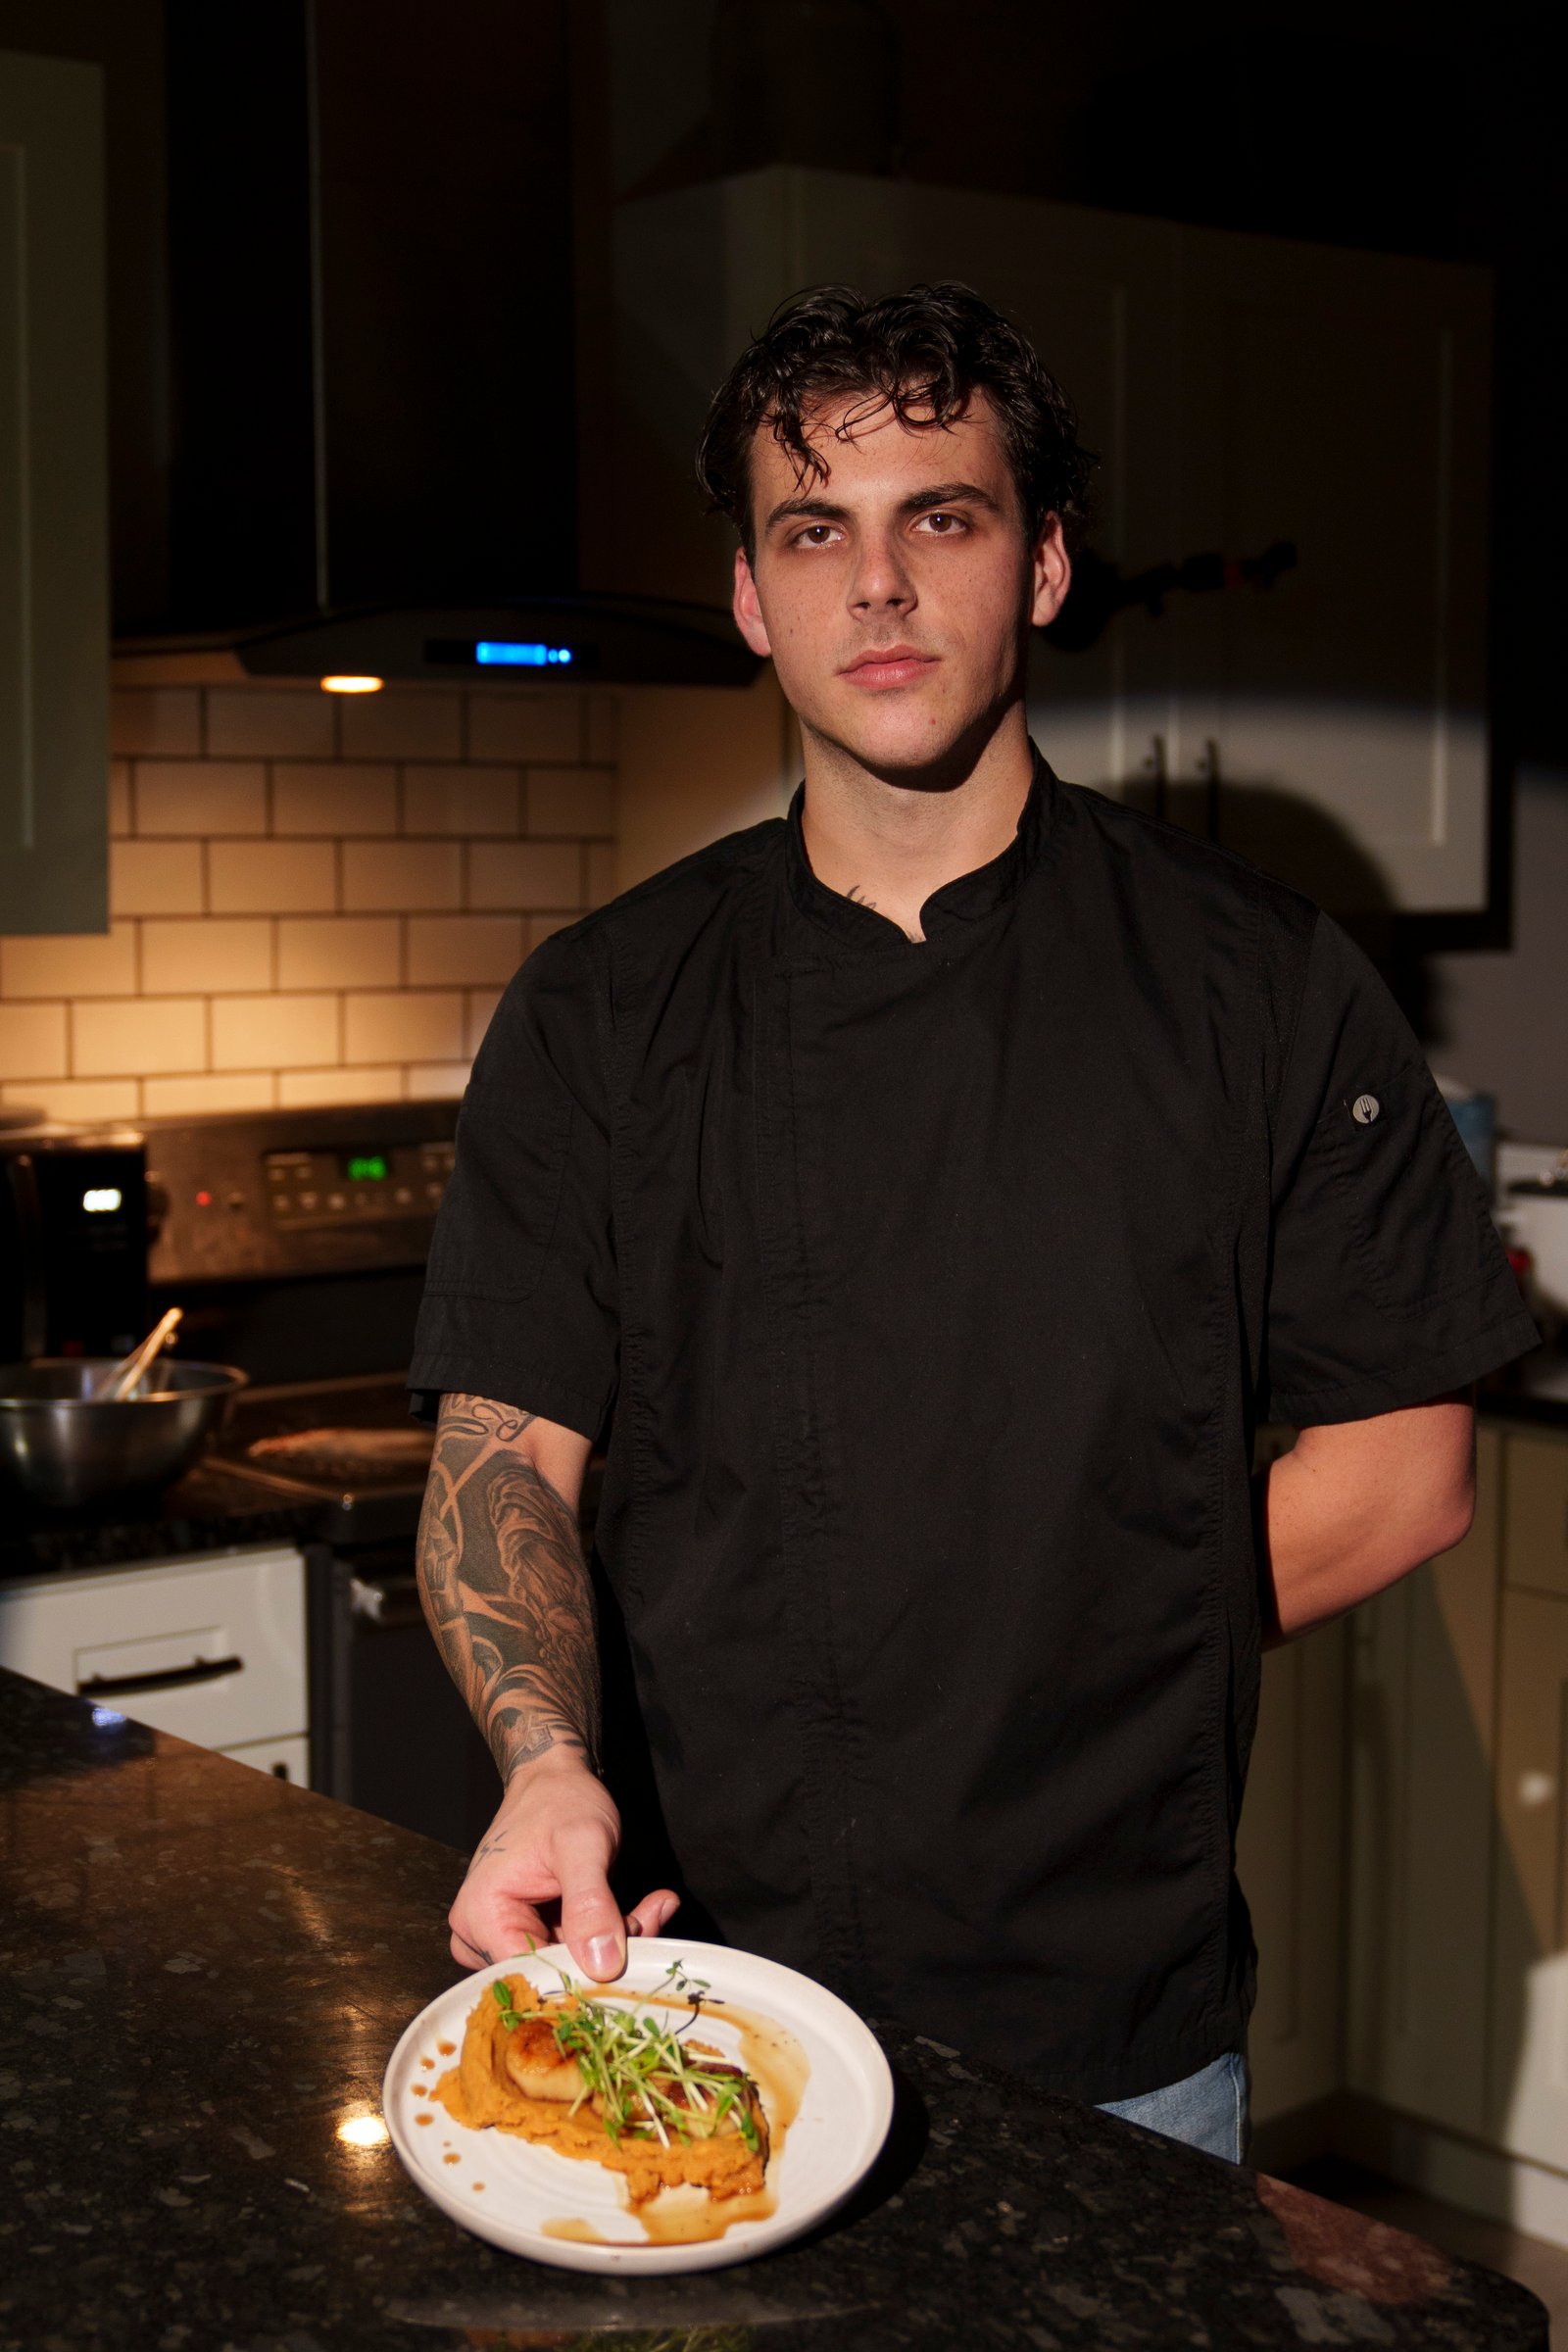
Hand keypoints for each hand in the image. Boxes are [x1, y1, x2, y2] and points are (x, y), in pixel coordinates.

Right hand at [447, 1751, 679, 1979]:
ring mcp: (503, 1934)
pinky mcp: (528, 1932)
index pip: (530, 1975)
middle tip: (652, 1916)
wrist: (555, 1778)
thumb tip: (603, 1966)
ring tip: (651, 1908)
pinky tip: (646, 1908)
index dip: (582, 1973)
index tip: (633, 1954)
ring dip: (615, 1943)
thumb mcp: (583, 1844)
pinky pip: (573, 1951)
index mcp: (480, 1915)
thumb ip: (590, 1903)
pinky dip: (611, 1934)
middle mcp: (480, 1933)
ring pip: (568, 1966)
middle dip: (606, 1954)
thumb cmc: (561, 1800)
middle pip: (550, 1973)